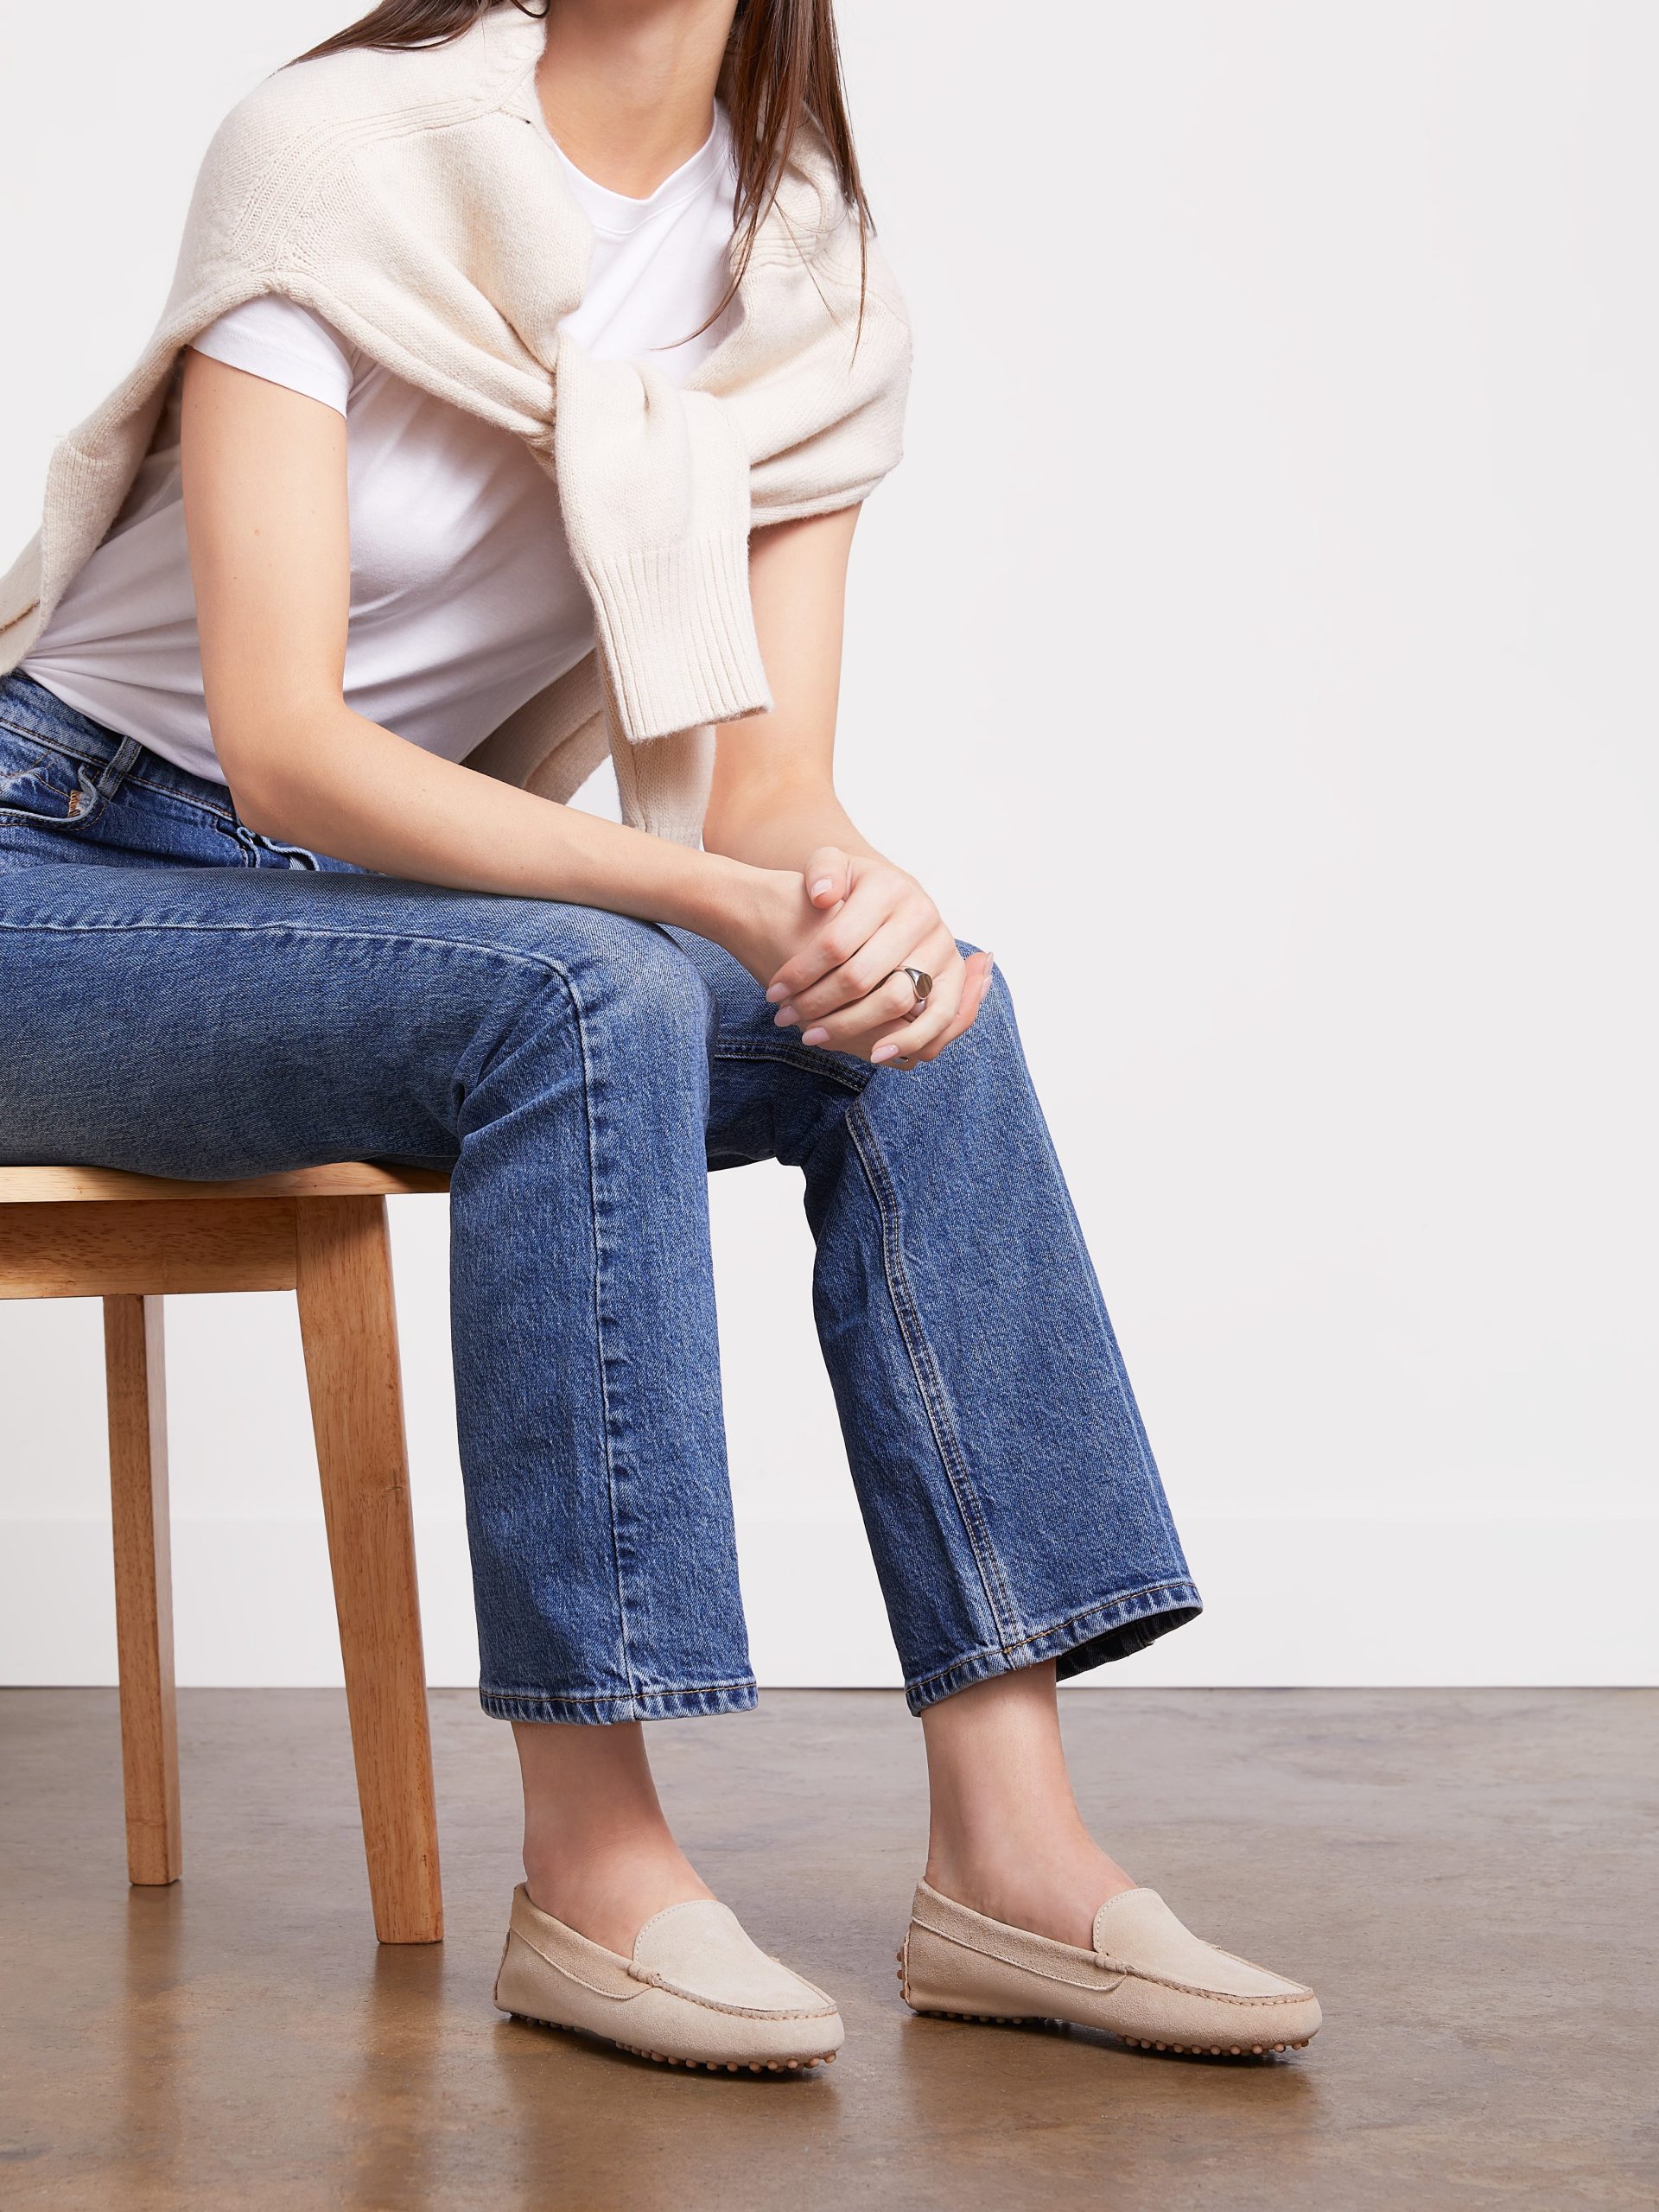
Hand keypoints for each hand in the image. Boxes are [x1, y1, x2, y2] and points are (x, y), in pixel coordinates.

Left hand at [761, 846, 994, 1066]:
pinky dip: (911, 1040)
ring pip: (897, 1001)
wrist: (895, 899)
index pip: (836, 942)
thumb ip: (822, 869)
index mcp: (888, 888)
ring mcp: (942, 948)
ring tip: (816, 1038)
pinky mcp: (954, 976)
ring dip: (853, 1027)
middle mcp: (922, 916)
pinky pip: (940, 1018)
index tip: (773, 993)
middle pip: (862, 977)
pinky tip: (876, 1054)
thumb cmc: (855, 888)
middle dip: (817, 1004)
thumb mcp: (833, 864)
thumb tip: (823, 896)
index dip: (800, 972)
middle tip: (785, 1018)